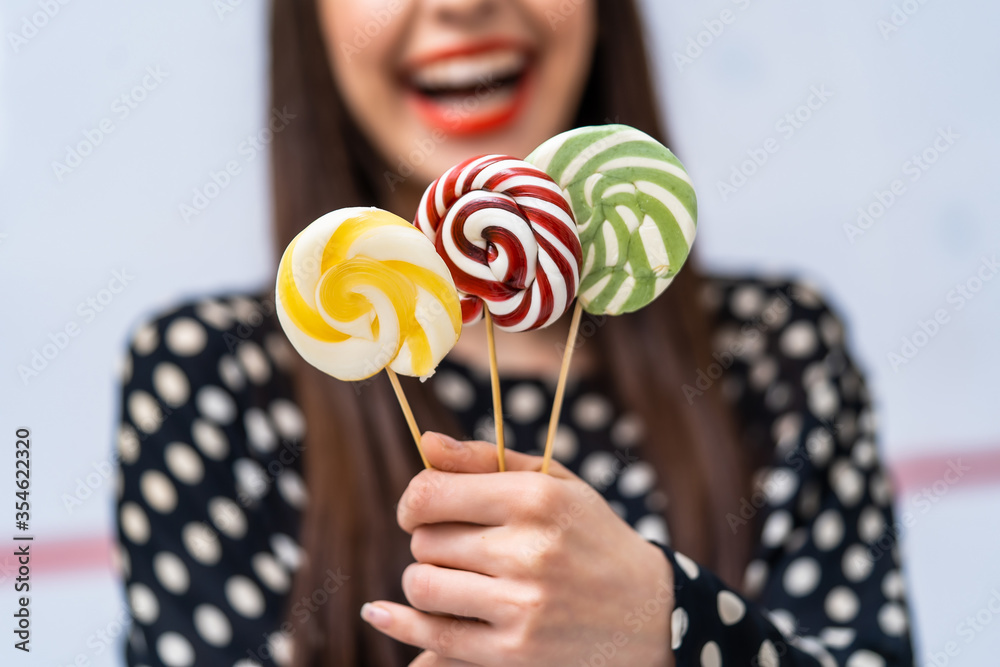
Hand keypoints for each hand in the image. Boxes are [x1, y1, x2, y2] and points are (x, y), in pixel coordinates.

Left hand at [361, 433, 674, 665]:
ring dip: (426, 580)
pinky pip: (433, 636)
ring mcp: (521, 606)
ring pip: (421, 585)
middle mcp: (528, 551)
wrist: (652, 612)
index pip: (430, 494)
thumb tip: (423, 443)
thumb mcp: (554, 484)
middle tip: (463, 547)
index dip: (413, 501)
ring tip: (455, 577)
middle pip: (424, 541)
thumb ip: (484, 460)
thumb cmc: (592, 536)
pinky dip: (401, 623)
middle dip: (431, 541)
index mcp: (535, 498)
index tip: (420, 510)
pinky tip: (380, 611)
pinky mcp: (515, 653)